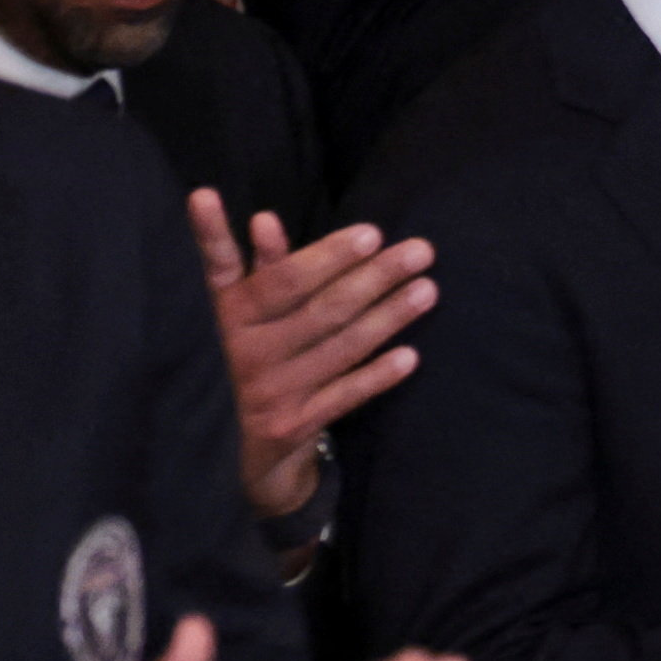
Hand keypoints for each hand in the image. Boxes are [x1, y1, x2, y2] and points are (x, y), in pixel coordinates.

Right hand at [188, 193, 435, 520]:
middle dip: (370, 275)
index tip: (316, 223)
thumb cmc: (266, 348)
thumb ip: (267, 265)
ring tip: (428, 288)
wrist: (255, 440)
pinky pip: (343, 395)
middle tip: (420, 250)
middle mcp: (245, 348)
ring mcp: (270, 388)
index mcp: (232, 310)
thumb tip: (264, 221)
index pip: (257, 273)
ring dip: (388, 316)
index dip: (305, 252)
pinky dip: (376, 376)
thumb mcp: (255, 307)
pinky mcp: (293, 423)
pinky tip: (410, 356)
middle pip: (316, 305)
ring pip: (339, 346)